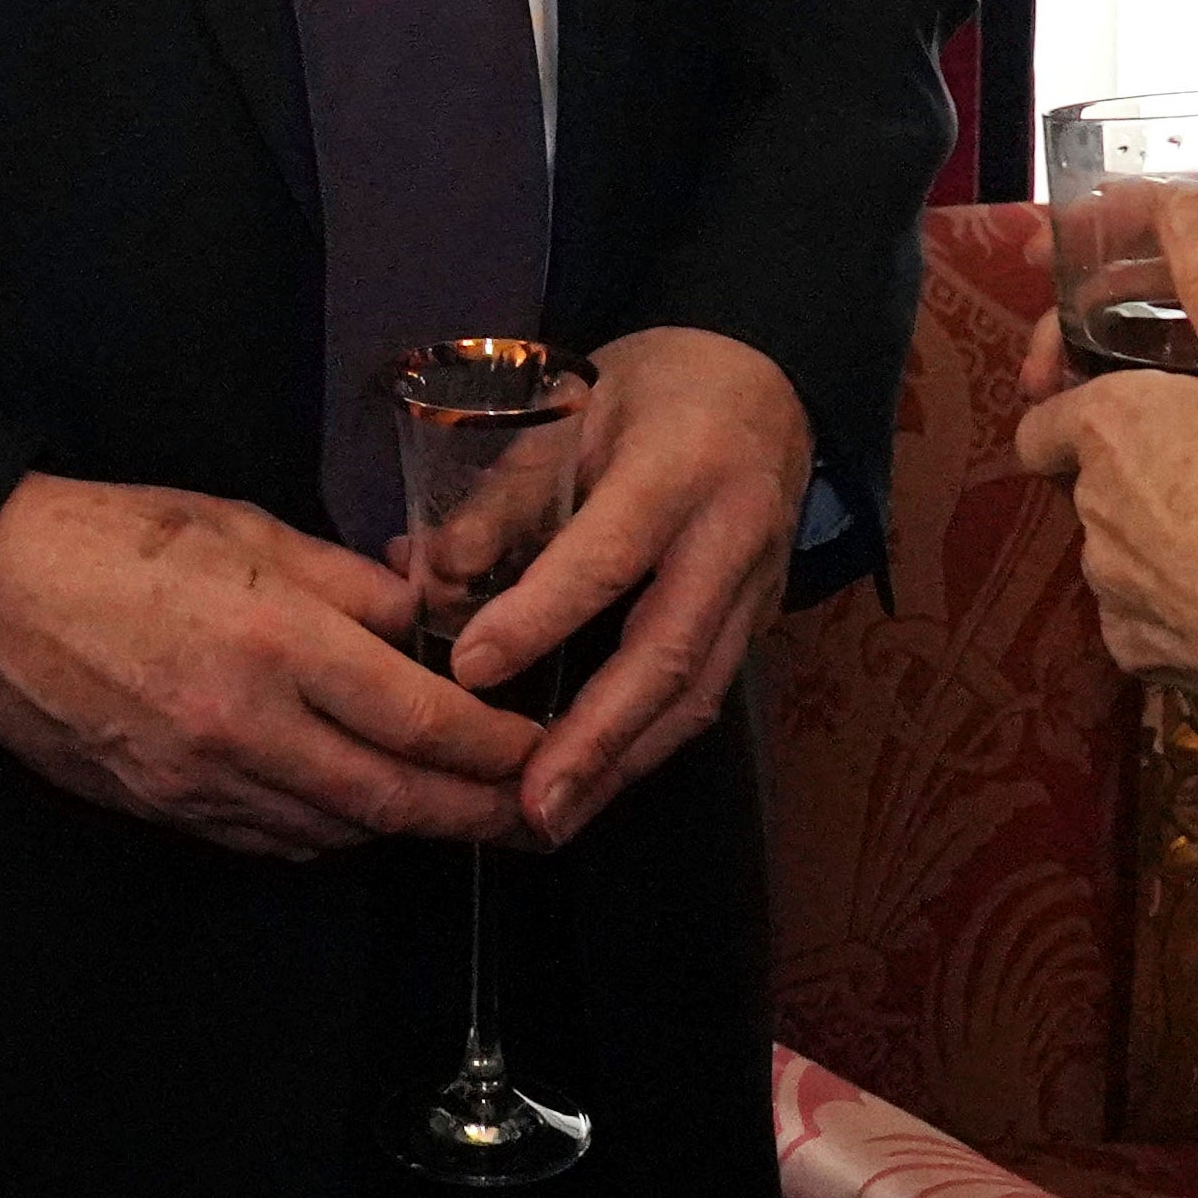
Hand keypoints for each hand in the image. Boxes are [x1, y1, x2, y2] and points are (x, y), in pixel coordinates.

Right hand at [0, 474, 535, 858]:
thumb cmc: (111, 537)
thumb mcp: (245, 526)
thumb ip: (347, 584)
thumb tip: (428, 619)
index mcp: (277, 640)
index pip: (420, 717)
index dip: (495, 744)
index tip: (540, 744)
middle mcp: (247, 726)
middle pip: (395, 800)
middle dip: (476, 814)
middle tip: (535, 818)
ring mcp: (202, 782)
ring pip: (337, 830)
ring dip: (405, 826)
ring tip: (458, 812)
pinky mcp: (165, 810)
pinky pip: (272, 839)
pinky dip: (328, 831)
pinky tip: (355, 810)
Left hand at [435, 327, 812, 848]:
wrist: (770, 379)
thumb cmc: (654, 387)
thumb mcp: (573, 411)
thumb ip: (506, 496)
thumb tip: (427, 577)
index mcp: (681, 467)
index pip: (609, 555)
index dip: (540, 615)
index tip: (469, 669)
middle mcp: (732, 538)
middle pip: (670, 654)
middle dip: (598, 738)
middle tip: (531, 803)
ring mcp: (758, 588)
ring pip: (697, 696)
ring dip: (621, 765)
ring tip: (551, 818)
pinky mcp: (760, 621)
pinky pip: (705, 695)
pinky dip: (644, 746)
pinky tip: (590, 783)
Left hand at [1011, 190, 1197, 697]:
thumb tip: (1181, 200)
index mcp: (1105, 433)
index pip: (1046, 420)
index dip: (1071, 410)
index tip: (1117, 410)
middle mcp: (1089, 511)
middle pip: (1090, 484)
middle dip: (1132, 474)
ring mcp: (1110, 587)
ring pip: (1118, 553)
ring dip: (1157, 540)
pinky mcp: (1139, 652)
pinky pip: (1146, 619)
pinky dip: (1176, 607)